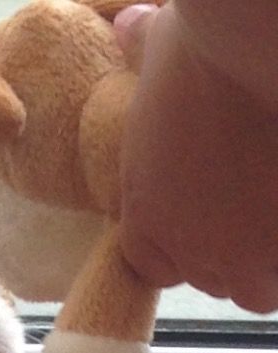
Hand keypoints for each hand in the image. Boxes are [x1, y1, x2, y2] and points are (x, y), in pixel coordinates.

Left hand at [116, 3, 277, 313]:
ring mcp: (249, 261)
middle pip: (212, 278)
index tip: (204, 212)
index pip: (153, 265)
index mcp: (145, 221)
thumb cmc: (208, 47)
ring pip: (258, 287)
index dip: (181, 242)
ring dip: (267, 256)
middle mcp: (193, 253)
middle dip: (231, 248)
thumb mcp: (162, 49)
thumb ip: (143, 52)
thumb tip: (128, 24)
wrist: (262, 54)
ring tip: (269, 210)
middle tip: (251, 203)